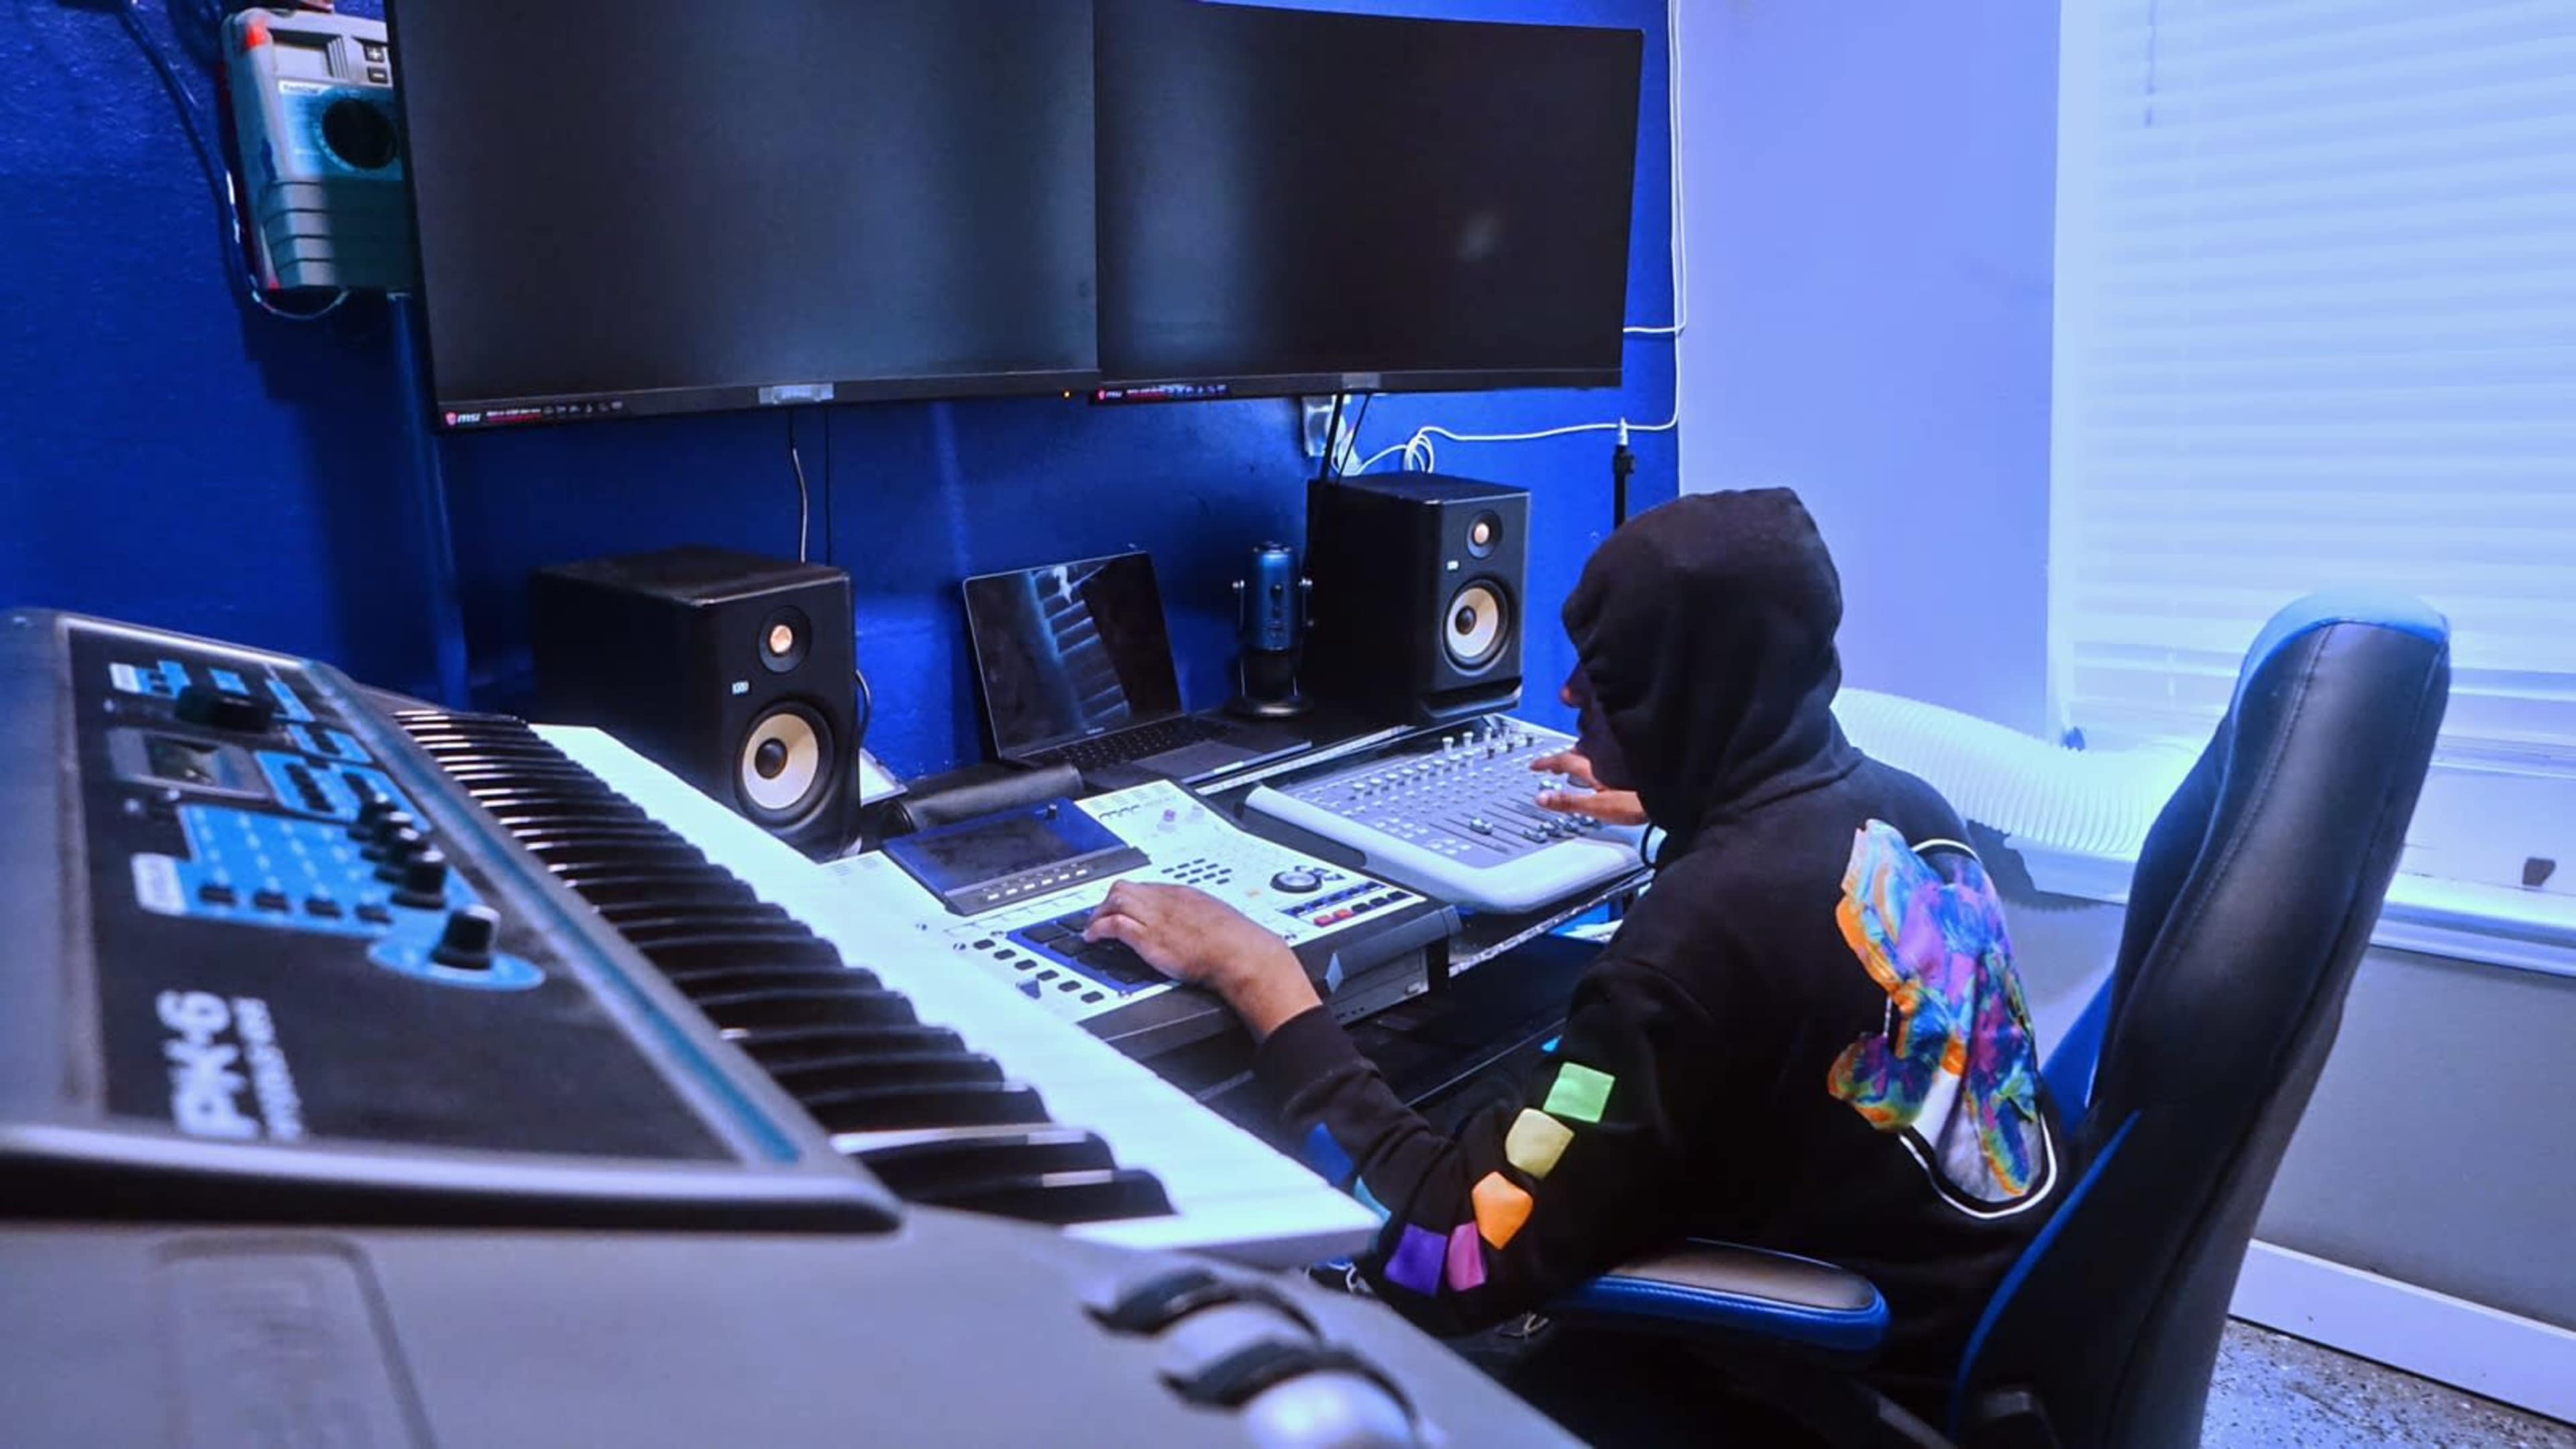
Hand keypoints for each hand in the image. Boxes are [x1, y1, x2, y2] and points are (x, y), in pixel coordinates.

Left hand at [1085, 881, 1319, 1037]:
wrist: (1242, 953)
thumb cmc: (1239, 943)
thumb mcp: (1219, 922)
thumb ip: (1204, 921)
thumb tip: (1203, 931)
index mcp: (1185, 894)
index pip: (1148, 887)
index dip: (1132, 898)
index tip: (1125, 908)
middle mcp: (1166, 900)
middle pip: (1125, 886)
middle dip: (1108, 900)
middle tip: (1102, 916)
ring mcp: (1156, 917)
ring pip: (1115, 899)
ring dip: (1099, 913)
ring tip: (1093, 927)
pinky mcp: (1148, 937)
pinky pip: (1114, 923)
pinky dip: (1098, 928)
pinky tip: (1093, 937)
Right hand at [1529, 750, 1648, 827]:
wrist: (1670, 795)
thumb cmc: (1638, 802)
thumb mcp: (1597, 807)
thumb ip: (1569, 802)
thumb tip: (1542, 799)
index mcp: (1594, 769)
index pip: (1563, 760)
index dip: (1547, 762)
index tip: (1535, 765)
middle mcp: (1606, 759)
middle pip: (1579, 751)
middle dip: (1564, 756)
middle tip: (1553, 763)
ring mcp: (1621, 759)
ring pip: (1595, 751)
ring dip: (1583, 754)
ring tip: (1576, 761)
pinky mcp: (1635, 763)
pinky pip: (1611, 754)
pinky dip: (1602, 757)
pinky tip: (1607, 766)